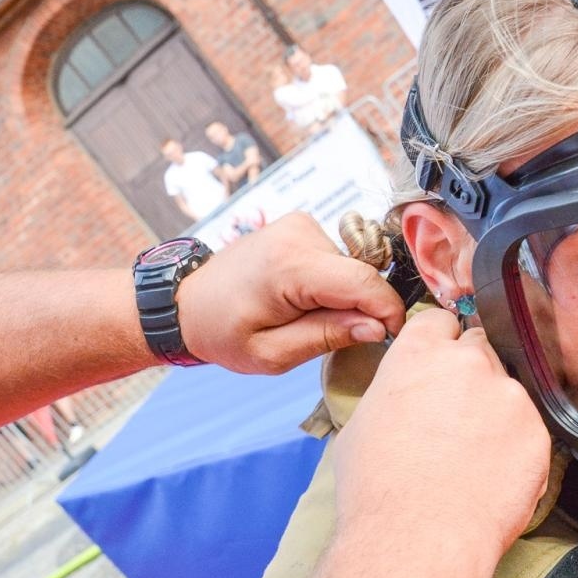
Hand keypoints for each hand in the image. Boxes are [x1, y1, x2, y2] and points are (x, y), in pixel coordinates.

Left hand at [178, 212, 405, 373]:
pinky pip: (338, 259)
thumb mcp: (272, 353)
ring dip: (344, 296)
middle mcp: (298, 233)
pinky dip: (333, 283)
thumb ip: (327, 338)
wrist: (189, 302)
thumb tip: (376, 327)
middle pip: (361, 274)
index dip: (387, 312)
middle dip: (361, 308)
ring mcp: (301, 224)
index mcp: (288, 265)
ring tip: (306, 316)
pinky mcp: (303, 226)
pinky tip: (304, 298)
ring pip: (353, 267)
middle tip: (332, 336)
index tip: (388, 336)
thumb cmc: (222, 331)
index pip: (363, 282)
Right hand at [333, 309, 550, 556]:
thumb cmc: (378, 491)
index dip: (441, 345)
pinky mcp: (537, 430)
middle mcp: (468, 362)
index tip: (441, 367)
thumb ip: (397, 391)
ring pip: (507, 391)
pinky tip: (491, 477)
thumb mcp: (363, 423)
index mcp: (419, 353)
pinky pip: (529, 430)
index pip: (440, 322)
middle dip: (472, 376)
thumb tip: (409, 396)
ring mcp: (508, 394)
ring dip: (496, 413)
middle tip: (457, 419)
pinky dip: (517, 448)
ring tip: (472, 459)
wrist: (417, 538)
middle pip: (480, 348)